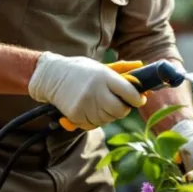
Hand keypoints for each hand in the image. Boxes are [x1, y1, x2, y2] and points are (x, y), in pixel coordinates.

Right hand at [28, 53, 146, 130]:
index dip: (138, 99)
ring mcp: (85, 104)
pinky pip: (93, 125)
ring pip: (107, 119)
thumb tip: (141, 66)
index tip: (140, 99)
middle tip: (119, 104)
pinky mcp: (76, 115)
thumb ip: (121, 69)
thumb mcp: (101, 66)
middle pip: (120, 110)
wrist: (51, 76)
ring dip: (108, 115)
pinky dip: (94, 120)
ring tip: (100, 104)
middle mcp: (96, 91)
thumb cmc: (80, 70)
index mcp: (104, 77)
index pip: (130, 93)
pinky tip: (89, 109)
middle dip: (123, 109)